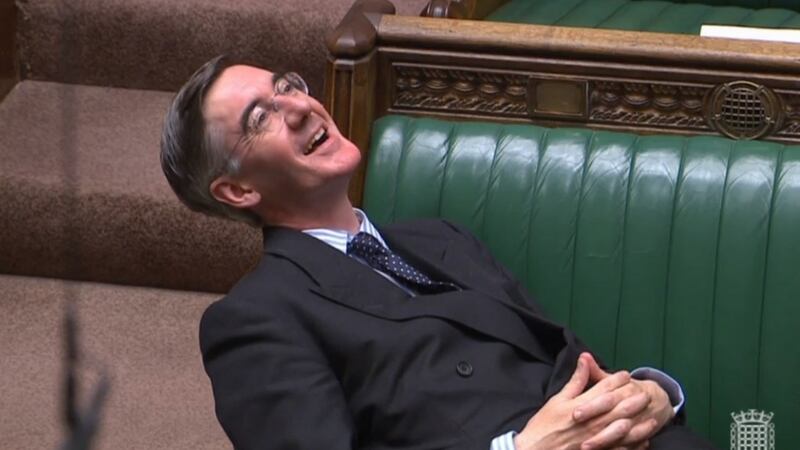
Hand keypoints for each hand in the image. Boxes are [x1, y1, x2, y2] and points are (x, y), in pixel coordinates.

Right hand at [514, 353, 653, 449]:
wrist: (536, 449)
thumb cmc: (545, 424)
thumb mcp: (557, 399)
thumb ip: (575, 381)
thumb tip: (585, 359)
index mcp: (583, 405)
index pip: (605, 389)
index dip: (617, 380)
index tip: (626, 375)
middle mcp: (593, 421)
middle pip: (619, 408)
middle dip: (634, 400)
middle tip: (647, 394)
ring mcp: (597, 439)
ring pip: (624, 429)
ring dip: (639, 423)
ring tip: (652, 417)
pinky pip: (620, 449)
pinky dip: (633, 445)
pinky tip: (643, 441)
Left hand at [574, 359, 674, 449]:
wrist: (658, 400)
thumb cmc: (628, 389)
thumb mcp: (613, 380)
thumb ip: (596, 371)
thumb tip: (583, 355)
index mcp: (625, 389)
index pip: (606, 398)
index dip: (591, 406)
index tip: (574, 414)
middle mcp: (633, 406)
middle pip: (613, 416)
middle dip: (596, 424)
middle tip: (578, 432)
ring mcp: (639, 422)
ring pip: (622, 433)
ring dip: (605, 440)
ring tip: (586, 446)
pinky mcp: (641, 435)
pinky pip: (632, 444)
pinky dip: (620, 448)